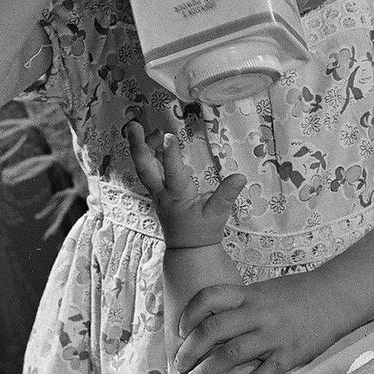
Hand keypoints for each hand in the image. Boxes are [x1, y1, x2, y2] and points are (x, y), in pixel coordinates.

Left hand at [125, 120, 243, 247]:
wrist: (187, 249)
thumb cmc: (202, 231)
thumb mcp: (218, 215)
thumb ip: (227, 195)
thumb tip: (240, 177)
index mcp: (177, 196)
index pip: (173, 173)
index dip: (170, 154)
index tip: (170, 135)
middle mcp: (162, 192)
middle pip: (144, 167)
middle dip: (137, 145)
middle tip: (133, 125)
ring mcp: (156, 192)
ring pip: (143, 166)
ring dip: (141, 146)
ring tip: (149, 129)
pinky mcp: (157, 192)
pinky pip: (147, 170)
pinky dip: (148, 154)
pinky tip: (155, 141)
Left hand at [175, 272, 342, 373]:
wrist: (335, 297)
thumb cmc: (295, 295)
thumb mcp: (262, 291)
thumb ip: (238, 305)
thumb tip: (206, 322)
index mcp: (249, 296)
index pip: (208, 298)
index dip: (189, 315)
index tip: (180, 331)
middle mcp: (258, 314)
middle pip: (213, 331)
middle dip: (191, 352)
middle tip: (182, 367)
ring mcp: (274, 335)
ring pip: (232, 355)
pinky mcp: (291, 354)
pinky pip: (267, 372)